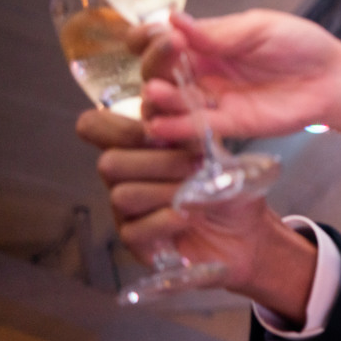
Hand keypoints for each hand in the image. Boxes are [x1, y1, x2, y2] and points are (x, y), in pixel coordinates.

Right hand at [76, 108, 314, 317]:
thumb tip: (176, 98)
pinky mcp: (136, 242)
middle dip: (157, 161)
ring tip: (198, 194)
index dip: (115, 127)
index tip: (155, 130)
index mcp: (137, 146)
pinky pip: (134, 230)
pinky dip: (164, 221)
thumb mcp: (217, 149)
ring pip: (122, 195)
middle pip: (109, 162)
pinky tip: (187, 217)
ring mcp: (127, 211)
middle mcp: (126, 176)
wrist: (245, 232)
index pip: (95, 127)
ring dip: (165, 191)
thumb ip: (193, 126)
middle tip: (197, 165)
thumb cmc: (226, 187)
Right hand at [138, 10, 340, 143]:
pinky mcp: (229, 124)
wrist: (331, 77)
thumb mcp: (259, 28)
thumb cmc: (299, 45)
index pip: (164, 41)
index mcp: (207, 42)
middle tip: (165, 59)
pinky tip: (162, 126)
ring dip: (160, 100)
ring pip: (172, 103)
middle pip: (161, 72)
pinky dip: (176, 128)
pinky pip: (196, 128)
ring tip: (159, 93)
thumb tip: (174, 20)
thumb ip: (218, 32)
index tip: (151, 36)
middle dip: (155, 67)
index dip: (150, 40)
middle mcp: (204, 71)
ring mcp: (214, 99)